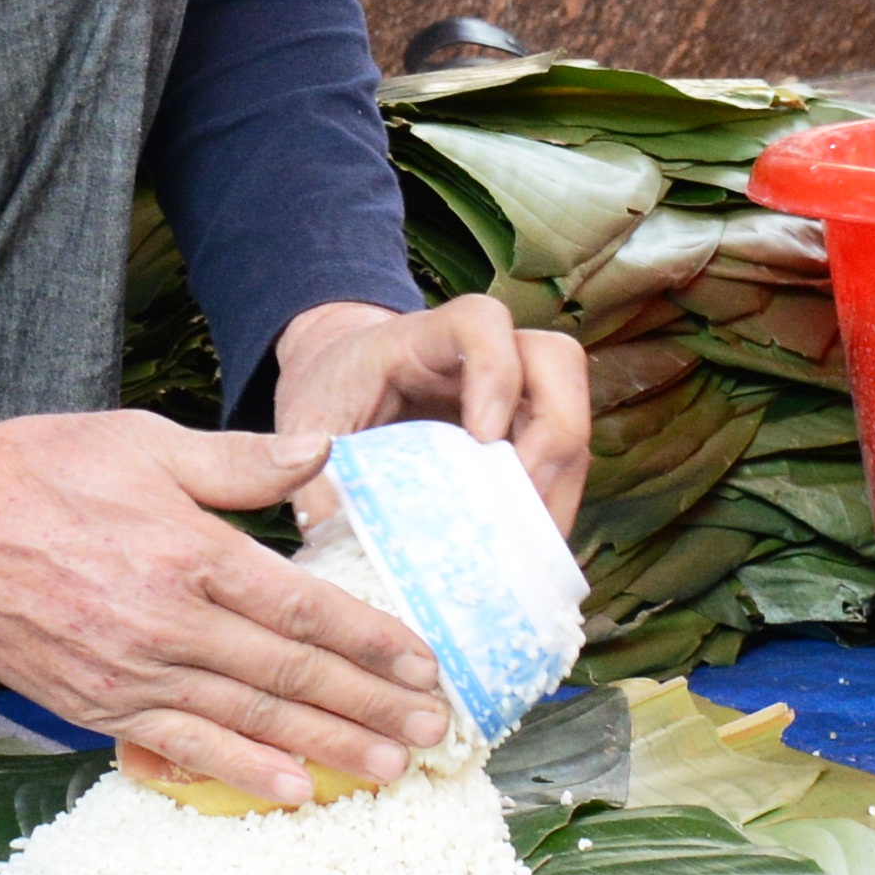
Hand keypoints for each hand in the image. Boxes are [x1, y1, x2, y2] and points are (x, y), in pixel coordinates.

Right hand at [0, 407, 447, 803]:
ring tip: (389, 767)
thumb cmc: (38, 469)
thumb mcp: (143, 439)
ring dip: (327, 747)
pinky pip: (183, 748)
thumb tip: (323, 453)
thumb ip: (238, 459)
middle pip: (292, 673)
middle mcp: (169, 621)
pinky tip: (291, 789)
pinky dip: (241, 772)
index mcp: (191, 550)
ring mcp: (131, 672)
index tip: (423, 662)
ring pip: (250, 719)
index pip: (306, 605)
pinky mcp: (95, 705)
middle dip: (370, 705)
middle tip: (433, 732)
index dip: (372, 639)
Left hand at [271, 295, 591, 535]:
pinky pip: (562, 463)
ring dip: (559, 484)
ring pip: (571, 417)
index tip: (482, 437)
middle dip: (553, 436)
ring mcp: (512, 393)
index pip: (481, 321)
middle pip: (556, 360)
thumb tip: (331, 532)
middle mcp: (483, 355)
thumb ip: (304, 463)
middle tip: (520, 504)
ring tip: (525, 546)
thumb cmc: (327, 393)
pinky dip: (552, 506)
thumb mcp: (304, 420)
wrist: (340, 380)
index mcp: (421, 339)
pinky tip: (523, 553)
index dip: (496, 370)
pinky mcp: (522, 434)